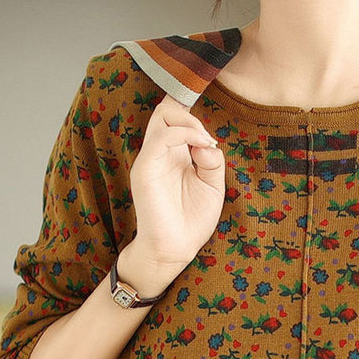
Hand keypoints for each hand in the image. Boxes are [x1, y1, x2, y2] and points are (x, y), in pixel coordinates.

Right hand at [126, 94, 225, 288]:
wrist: (176, 248)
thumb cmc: (192, 220)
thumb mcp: (213, 185)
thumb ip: (212, 161)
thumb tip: (206, 142)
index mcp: (174, 154)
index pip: (174, 118)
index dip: (191, 110)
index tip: (211, 133)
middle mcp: (160, 153)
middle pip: (165, 110)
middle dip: (190, 111)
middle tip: (207, 136)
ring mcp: (151, 159)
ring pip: (162, 116)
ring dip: (189, 121)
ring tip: (206, 140)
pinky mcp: (146, 169)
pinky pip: (161, 137)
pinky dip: (185, 133)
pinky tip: (202, 145)